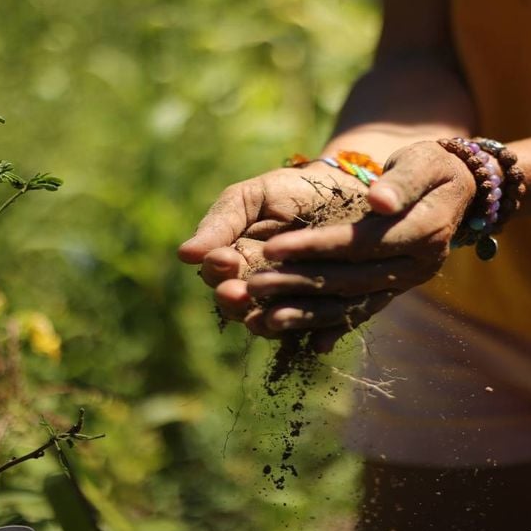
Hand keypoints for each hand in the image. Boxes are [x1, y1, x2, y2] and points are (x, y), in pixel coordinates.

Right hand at [178, 165, 369, 332]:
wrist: (346, 190)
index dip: (218, 271)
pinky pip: (318, 328)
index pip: (219, 276)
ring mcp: (293, 304)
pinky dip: (315, 334)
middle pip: (241, 306)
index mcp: (236, 265)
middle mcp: (260, 291)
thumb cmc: (291, 191)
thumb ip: (220, 224)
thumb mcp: (251, 199)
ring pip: (274, 323)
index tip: (223, 259)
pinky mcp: (328, 313)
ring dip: (268, 323)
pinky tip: (314, 340)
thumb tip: (184, 254)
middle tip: (236, 294)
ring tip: (264, 319)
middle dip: (236, 301)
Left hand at [244, 141, 474, 350]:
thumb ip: (402, 182)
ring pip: (352, 302)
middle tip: (252, 286)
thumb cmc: (432, 166)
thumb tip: (380, 202)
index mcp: (425, 231)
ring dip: (306, 313)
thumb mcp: (423, 161)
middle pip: (351, 278)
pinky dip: (327, 326)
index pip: (362, 242)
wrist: (458, 191)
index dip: (316, 246)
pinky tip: (297, 338)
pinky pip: (359, 312)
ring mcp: (408, 283)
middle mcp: (418, 265)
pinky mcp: (396, 291)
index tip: (271, 247)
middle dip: (299, 282)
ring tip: (263, 319)